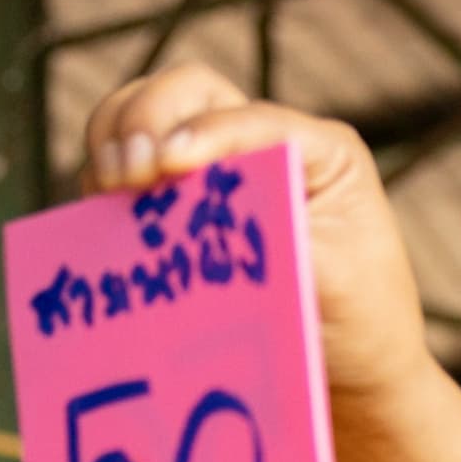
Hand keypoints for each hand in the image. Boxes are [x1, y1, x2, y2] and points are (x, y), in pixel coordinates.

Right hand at [78, 66, 440, 421]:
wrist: (349, 369)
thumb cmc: (359, 320)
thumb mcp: (336, 280)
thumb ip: (278, 239)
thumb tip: (210, 218)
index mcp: (319, 151)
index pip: (252, 120)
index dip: (206, 134)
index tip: (169, 165)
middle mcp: (264, 146)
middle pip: (186, 92)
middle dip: (144, 118)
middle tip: (127, 174)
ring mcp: (213, 171)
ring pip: (142, 118)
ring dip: (113, 141)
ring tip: (109, 190)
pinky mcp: (175, 208)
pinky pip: (124, 175)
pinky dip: (103, 186)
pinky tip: (101, 217)